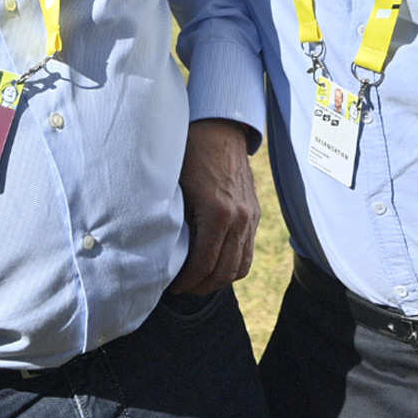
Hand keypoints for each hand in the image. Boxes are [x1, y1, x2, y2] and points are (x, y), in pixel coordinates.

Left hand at [169, 118, 259, 293]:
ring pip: (241, 266)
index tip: (173, 287)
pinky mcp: (255, 213)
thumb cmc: (190, 156)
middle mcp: (240, 218)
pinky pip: (248, 251)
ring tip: (199, 281)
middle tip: (183, 288)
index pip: (203, 264)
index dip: (187, 282)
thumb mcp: (176, 190)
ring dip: (220, 279)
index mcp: (217, 213)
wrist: (218, 129)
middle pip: (225, 272)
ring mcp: (251, 216)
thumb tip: (162, 254)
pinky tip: (215, 263)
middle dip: (202, 286)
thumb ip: (175, 223)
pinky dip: (233, 264)